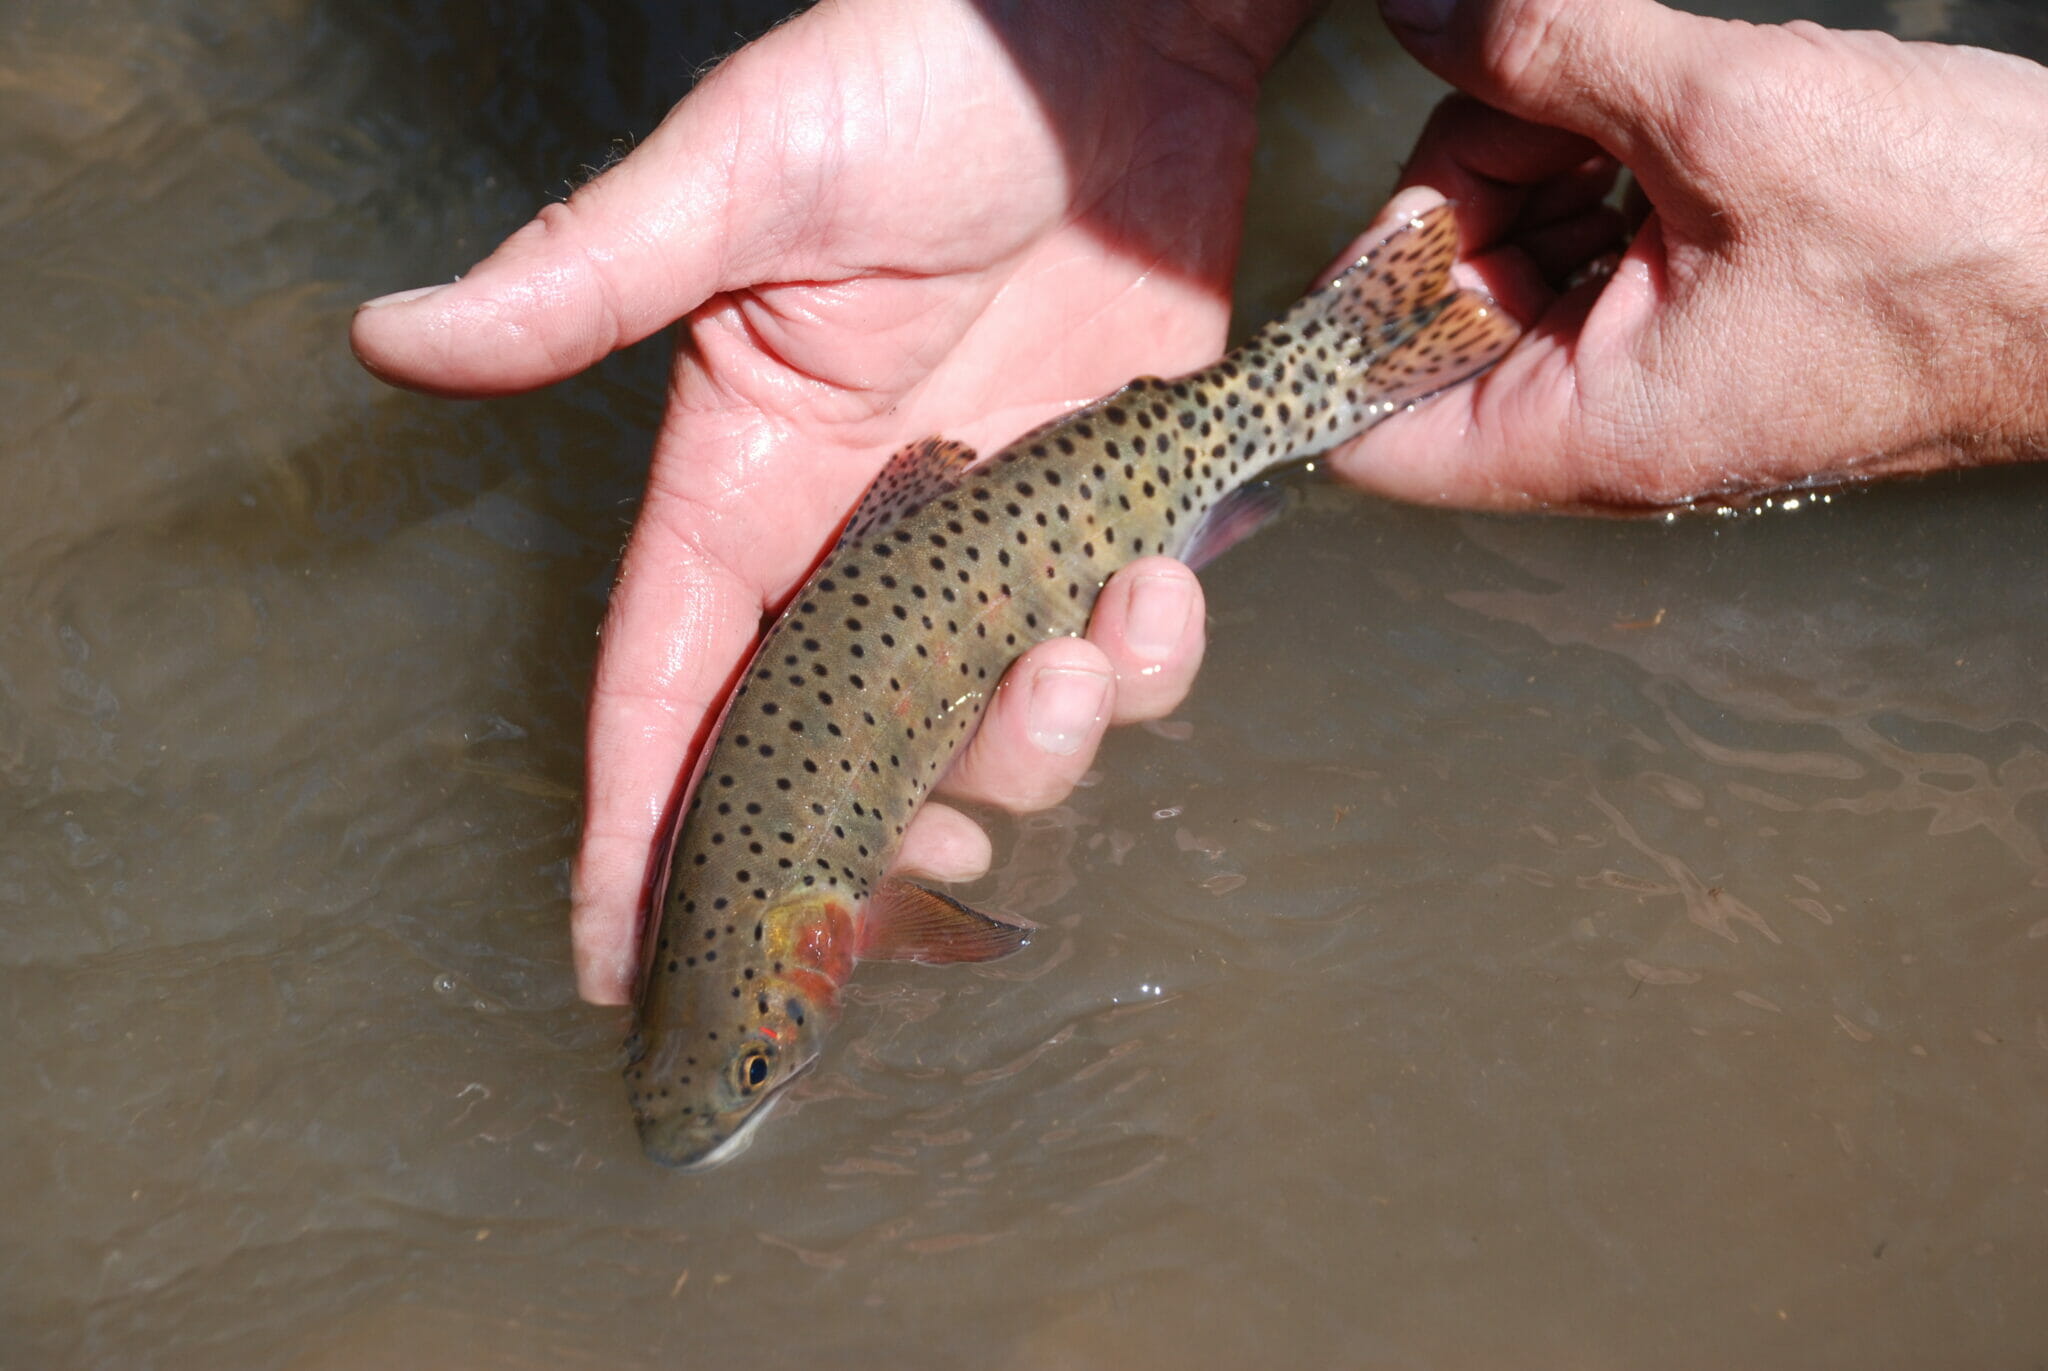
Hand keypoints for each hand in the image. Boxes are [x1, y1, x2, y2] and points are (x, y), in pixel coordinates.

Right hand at [351, 0, 1317, 1002]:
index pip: (665, 690)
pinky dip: (1150, 660)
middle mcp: (862, 541)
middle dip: (880, 835)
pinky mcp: (1110, 515)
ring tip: (1079, 656)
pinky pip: (1125, 652)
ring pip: (997, 731)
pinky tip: (1160, 589)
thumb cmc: (915, 73)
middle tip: (929, 859)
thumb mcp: (743, 173)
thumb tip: (395, 339)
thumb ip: (590, 276)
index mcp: (748, 485)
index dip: (635, 829)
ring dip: (1039, 747)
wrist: (1108, 24)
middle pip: (840, 757)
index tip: (614, 964)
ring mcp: (991, 542)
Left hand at [1343, 0, 2047, 508]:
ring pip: (1510, 262)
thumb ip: (1547, 52)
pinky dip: (1603, 164)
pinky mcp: (1694, 325)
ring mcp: (1645, 378)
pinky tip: (1666, 112)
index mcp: (1582, 433)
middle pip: (1431, 316)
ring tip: (1633, 90)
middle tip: (1542, 83)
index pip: (1366, 432)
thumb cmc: (1961, 235)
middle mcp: (1598, 428)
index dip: (1341, 319)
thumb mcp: (1728, 113)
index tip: (1386, 199)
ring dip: (1539, 152)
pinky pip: (1592, 244)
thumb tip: (1422, 7)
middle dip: (1462, 183)